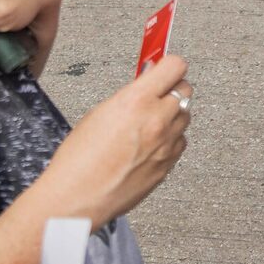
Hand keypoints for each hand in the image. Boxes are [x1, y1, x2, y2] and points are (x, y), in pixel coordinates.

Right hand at [38, 55, 190, 225]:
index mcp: (136, 101)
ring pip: (185, 116)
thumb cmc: (79, 159)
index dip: (169, 65)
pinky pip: (180, 141)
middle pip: (185, 89)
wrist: (78, 197)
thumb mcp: (100, 112)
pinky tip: (149, 145)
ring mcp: (166, 144)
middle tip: (156, 94)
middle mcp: (157, 120)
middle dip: (172, 88)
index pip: (175, 66)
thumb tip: (148, 81)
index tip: (163, 68)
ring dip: (172, 114)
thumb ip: (131, 95)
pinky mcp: (169, 164)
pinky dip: (170, 139)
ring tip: (148, 123)